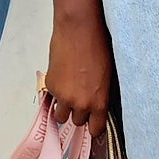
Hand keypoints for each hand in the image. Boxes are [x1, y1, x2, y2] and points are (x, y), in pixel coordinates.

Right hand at [42, 0, 112, 137]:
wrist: (79, 29)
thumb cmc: (98, 45)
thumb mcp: (106, 75)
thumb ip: (100, 94)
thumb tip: (96, 104)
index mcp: (99, 101)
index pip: (95, 129)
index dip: (94, 126)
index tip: (93, 124)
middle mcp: (81, 103)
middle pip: (78, 122)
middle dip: (78, 113)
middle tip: (80, 99)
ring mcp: (64, 96)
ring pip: (61, 115)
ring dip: (64, 107)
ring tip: (69, 92)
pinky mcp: (51, 86)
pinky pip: (52, 98)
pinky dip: (55, 92)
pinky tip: (62, 76)